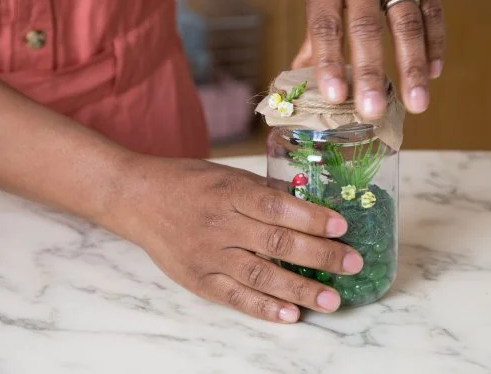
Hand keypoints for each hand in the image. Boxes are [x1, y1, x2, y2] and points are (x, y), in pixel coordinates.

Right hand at [108, 157, 363, 322]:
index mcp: (229, 192)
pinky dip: (264, 308)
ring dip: (299, 289)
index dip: (312, 218)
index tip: (342, 227)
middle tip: (352, 264)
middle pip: (276, 243)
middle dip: (319, 255)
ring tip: (331, 299)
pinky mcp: (198, 280)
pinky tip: (291, 315)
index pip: (277, 207)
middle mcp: (220, 225)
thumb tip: (307, 204)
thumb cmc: (188, 182)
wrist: (138, 199)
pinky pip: (235, 298)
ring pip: (260, 276)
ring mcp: (207, 255)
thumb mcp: (227, 175)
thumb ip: (264, 191)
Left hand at [294, 0, 445, 118]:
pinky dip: (436, 41)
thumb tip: (301, 71)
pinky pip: (433, 6)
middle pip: (366, 27)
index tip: (335, 95)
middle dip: (371, 72)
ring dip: (413, 65)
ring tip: (417, 103)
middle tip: (373, 110)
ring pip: (406, 20)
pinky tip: (435, 71)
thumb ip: (315, 26)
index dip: (329, 61)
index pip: (325, 24)